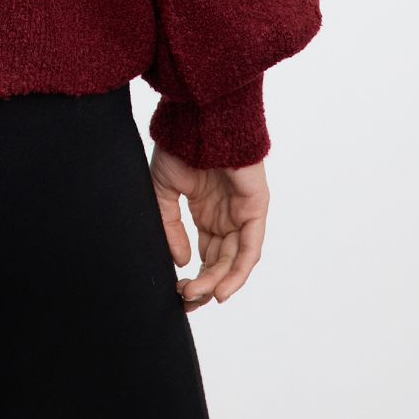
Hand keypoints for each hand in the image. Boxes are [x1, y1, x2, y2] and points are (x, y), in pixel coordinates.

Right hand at [149, 145, 268, 313]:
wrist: (197, 117)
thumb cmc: (180, 144)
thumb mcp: (163, 189)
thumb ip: (170, 226)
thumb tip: (181, 261)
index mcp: (206, 212)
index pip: (205, 256)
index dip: (193, 278)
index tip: (176, 293)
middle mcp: (226, 217)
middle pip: (220, 263)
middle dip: (204, 285)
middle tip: (186, 300)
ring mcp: (242, 213)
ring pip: (234, 260)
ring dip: (217, 282)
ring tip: (197, 296)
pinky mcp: (255, 209)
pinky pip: (250, 248)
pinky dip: (238, 272)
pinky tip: (221, 289)